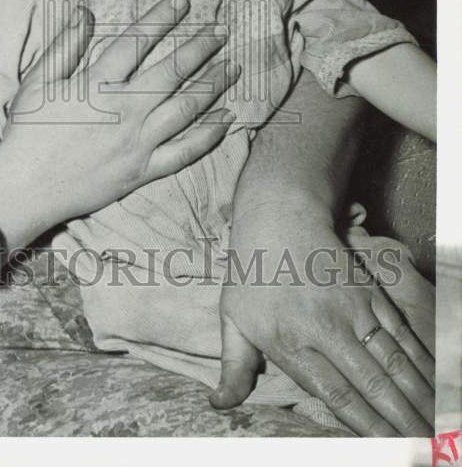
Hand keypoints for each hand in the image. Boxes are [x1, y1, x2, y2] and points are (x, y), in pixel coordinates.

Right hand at [0, 0, 238, 242]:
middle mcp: (124, 112)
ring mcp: (137, 144)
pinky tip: (226, 119)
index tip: (183, 3)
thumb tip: (85, 11)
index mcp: (98, 85)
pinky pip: (184, 152)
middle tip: (221, 31)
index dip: (161, 19)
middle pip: (172, 73)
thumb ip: (64, 45)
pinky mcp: (142, 171)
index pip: (137, 42)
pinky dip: (208, 136)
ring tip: (233, 67)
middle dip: (200, 48)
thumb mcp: (38, 81)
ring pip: (186, 110)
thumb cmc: (27, 132)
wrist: (25, 189)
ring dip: (212, 86)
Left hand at [209, 205, 434, 436]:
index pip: (336, 394)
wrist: (278, 215)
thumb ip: (234, 367)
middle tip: (428, 449)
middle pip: (373, 384)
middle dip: (404, 421)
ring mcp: (351, 308)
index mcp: (290, 340)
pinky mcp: (368, 292)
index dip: (367, 426)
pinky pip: (401, 333)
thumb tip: (220, 405)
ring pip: (394, 361)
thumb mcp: (232, 318)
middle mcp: (325, 327)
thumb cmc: (251, 271)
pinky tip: (435, 384)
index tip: (391, 450)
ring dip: (420, 396)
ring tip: (437, 427)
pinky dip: (422, 361)